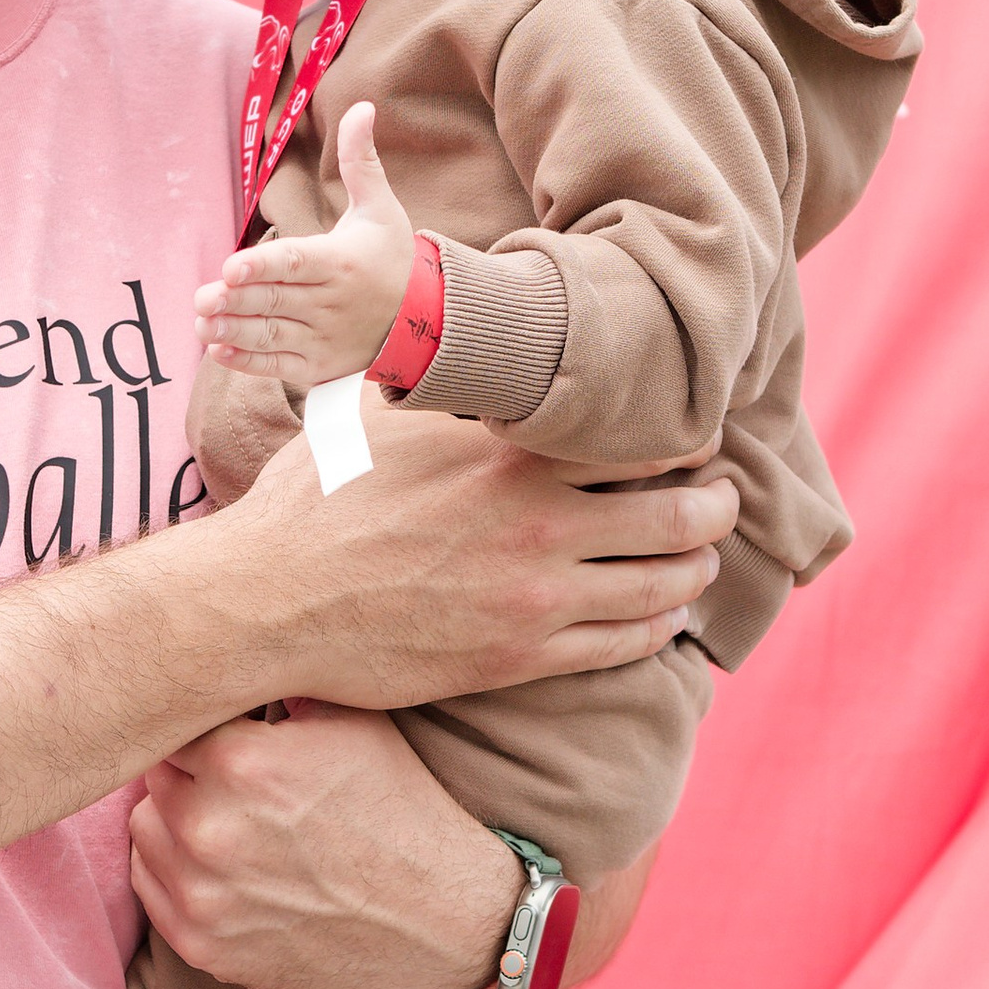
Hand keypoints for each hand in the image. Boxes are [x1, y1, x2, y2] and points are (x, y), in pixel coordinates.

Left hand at [133, 704, 532, 988]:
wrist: (443, 920)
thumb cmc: (401, 809)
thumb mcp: (354, 719)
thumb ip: (281, 680)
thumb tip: (234, 645)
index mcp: (242, 760)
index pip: (175, 720)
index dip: (201, 721)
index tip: (221, 728)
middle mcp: (209, 828)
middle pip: (154, 775)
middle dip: (188, 771)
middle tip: (231, 778)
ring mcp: (203, 896)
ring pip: (144, 832)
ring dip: (173, 821)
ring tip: (228, 822)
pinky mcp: (204, 947)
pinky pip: (151, 891)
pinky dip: (174, 874)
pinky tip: (220, 866)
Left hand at [194, 105, 415, 396]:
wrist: (424, 321)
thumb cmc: (391, 257)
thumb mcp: (381, 207)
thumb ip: (361, 160)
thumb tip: (362, 107)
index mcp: (341, 262)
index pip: (296, 263)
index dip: (262, 266)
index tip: (229, 268)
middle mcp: (331, 303)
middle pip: (276, 300)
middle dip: (235, 301)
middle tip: (201, 296)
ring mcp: (322, 338)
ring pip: (271, 335)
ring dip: (233, 331)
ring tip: (201, 322)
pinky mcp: (316, 366)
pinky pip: (276, 366)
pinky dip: (246, 362)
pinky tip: (216, 349)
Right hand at [217, 401, 735, 710]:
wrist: (269, 600)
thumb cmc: (316, 500)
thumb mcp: (379, 414)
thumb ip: (441, 384)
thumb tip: (452, 330)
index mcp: (510, 455)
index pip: (641, 441)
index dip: (683, 441)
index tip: (691, 438)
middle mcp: (538, 523)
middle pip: (678, 514)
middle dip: (714, 506)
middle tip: (720, 499)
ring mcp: (535, 597)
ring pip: (663, 585)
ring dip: (695, 570)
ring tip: (700, 559)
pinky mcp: (519, 658)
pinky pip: (622, 646)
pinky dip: (658, 629)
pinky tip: (663, 618)